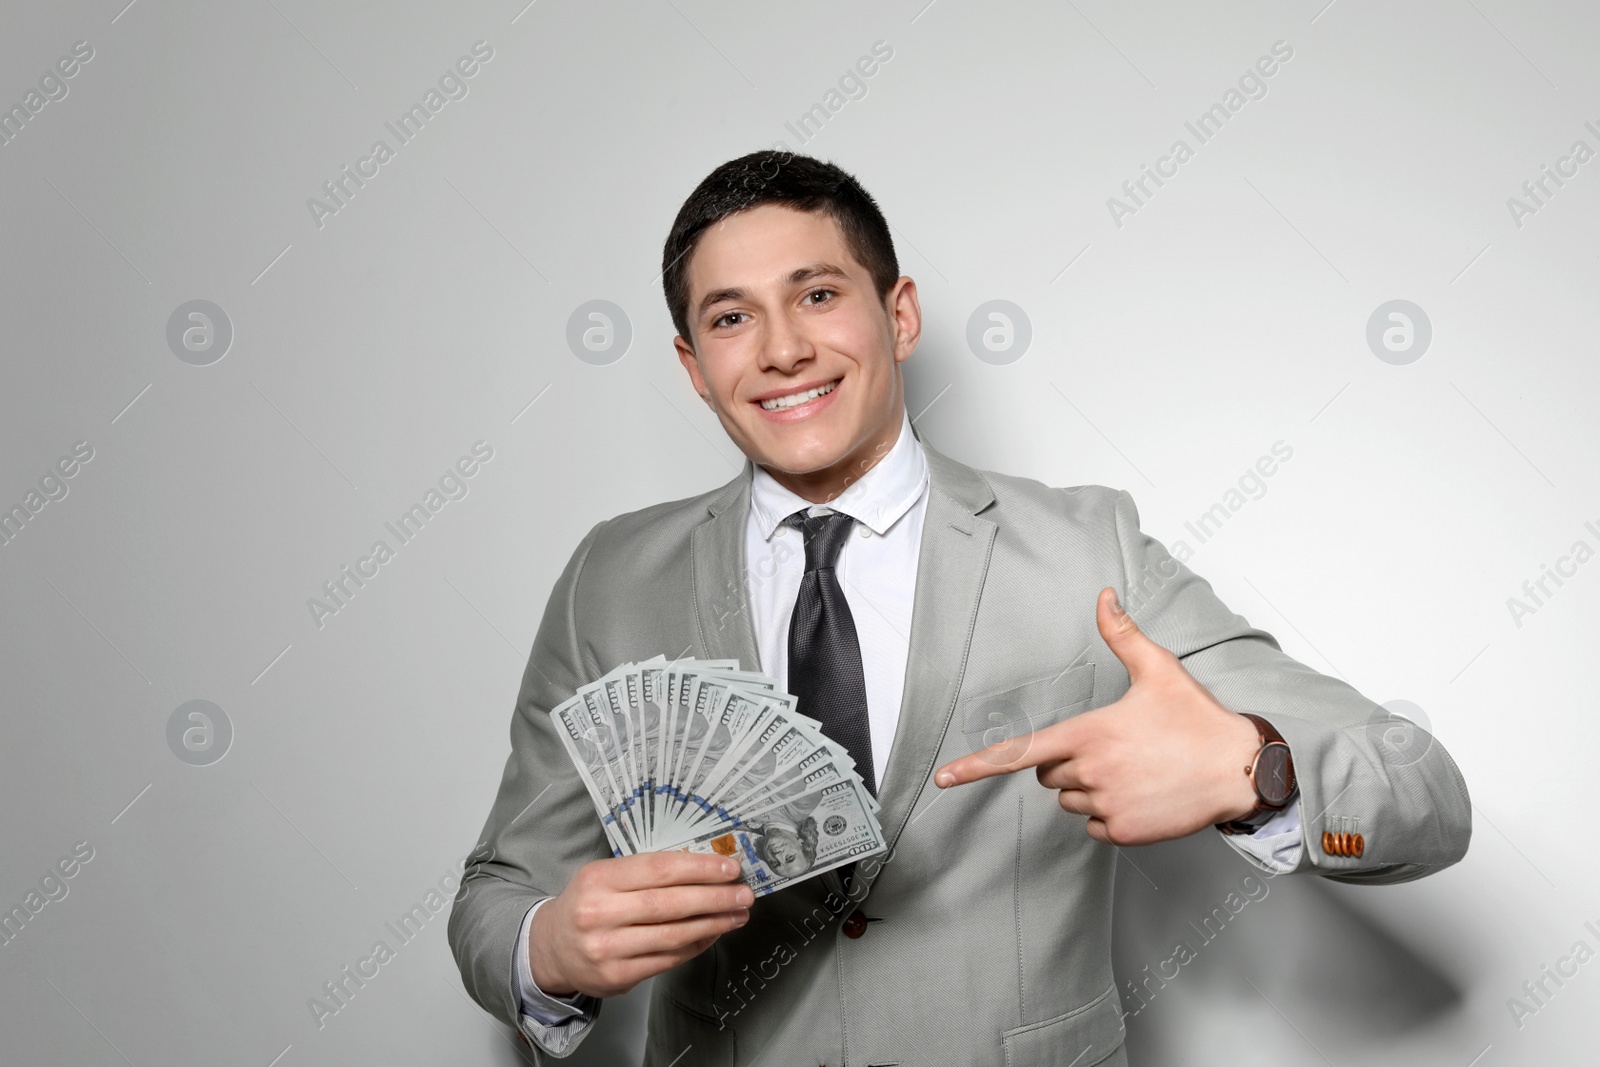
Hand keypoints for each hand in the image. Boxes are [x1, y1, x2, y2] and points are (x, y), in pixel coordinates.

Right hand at [529, 852, 753, 998]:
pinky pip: (667, 960)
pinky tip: (713, 934)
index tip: (729, 868)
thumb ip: (647, 872)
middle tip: (744, 894)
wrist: (550, 949)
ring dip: (713, 924)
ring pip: (673, 935)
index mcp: (598, 879)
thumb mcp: (605, 876)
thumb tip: (704, 868)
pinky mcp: (617, 978)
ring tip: (737, 914)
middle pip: (670, 904)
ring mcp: (607, 950)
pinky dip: (696, 945)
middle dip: (714, 898)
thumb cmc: (587, 904)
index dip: (699, 868)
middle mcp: (599, 914)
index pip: (659, 869)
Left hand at [933, 587, 1262, 845]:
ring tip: (1134, 770)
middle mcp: (1091, 772)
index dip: (976, 766)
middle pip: (1049, 775)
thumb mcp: (1159, 669)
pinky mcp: (1125, 832)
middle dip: (1068, 763)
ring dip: (1088, 789)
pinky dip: (1110, 816)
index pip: (1019, 753)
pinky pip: (1094, 828)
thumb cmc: (1197, 718)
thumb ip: (1122, 634)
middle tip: (1114, 749)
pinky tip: (1141, 796)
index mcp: (1089, 733)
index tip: (943, 779)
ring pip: (1070, 801)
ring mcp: (1107, 805)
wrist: (1241, 769)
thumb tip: (1104, 595)